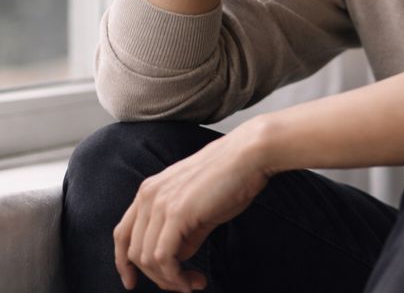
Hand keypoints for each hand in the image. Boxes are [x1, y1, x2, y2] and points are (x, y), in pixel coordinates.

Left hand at [113, 120, 273, 291]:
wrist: (250, 155)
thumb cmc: (231, 176)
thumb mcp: (198, 205)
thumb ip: (182, 231)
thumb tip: (178, 256)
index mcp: (151, 189)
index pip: (123, 233)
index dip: (123, 262)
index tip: (132, 281)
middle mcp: (149, 195)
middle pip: (133, 251)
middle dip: (156, 277)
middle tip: (182, 284)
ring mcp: (161, 203)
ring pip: (147, 259)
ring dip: (168, 280)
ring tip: (191, 283)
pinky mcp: (177, 213)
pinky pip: (163, 258)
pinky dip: (175, 276)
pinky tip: (191, 280)